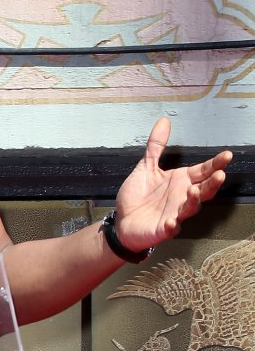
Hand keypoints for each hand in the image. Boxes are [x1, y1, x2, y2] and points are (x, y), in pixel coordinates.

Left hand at [114, 117, 231, 252]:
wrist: (123, 221)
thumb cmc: (139, 196)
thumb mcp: (146, 167)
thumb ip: (156, 146)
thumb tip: (164, 121)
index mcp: (180, 182)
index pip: (202, 171)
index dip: (215, 164)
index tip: (227, 155)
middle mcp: (182, 197)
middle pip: (203, 190)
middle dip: (212, 183)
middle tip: (220, 174)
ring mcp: (174, 214)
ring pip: (190, 208)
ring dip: (193, 201)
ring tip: (193, 191)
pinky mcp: (162, 229)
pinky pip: (170, 229)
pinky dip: (173, 226)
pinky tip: (172, 221)